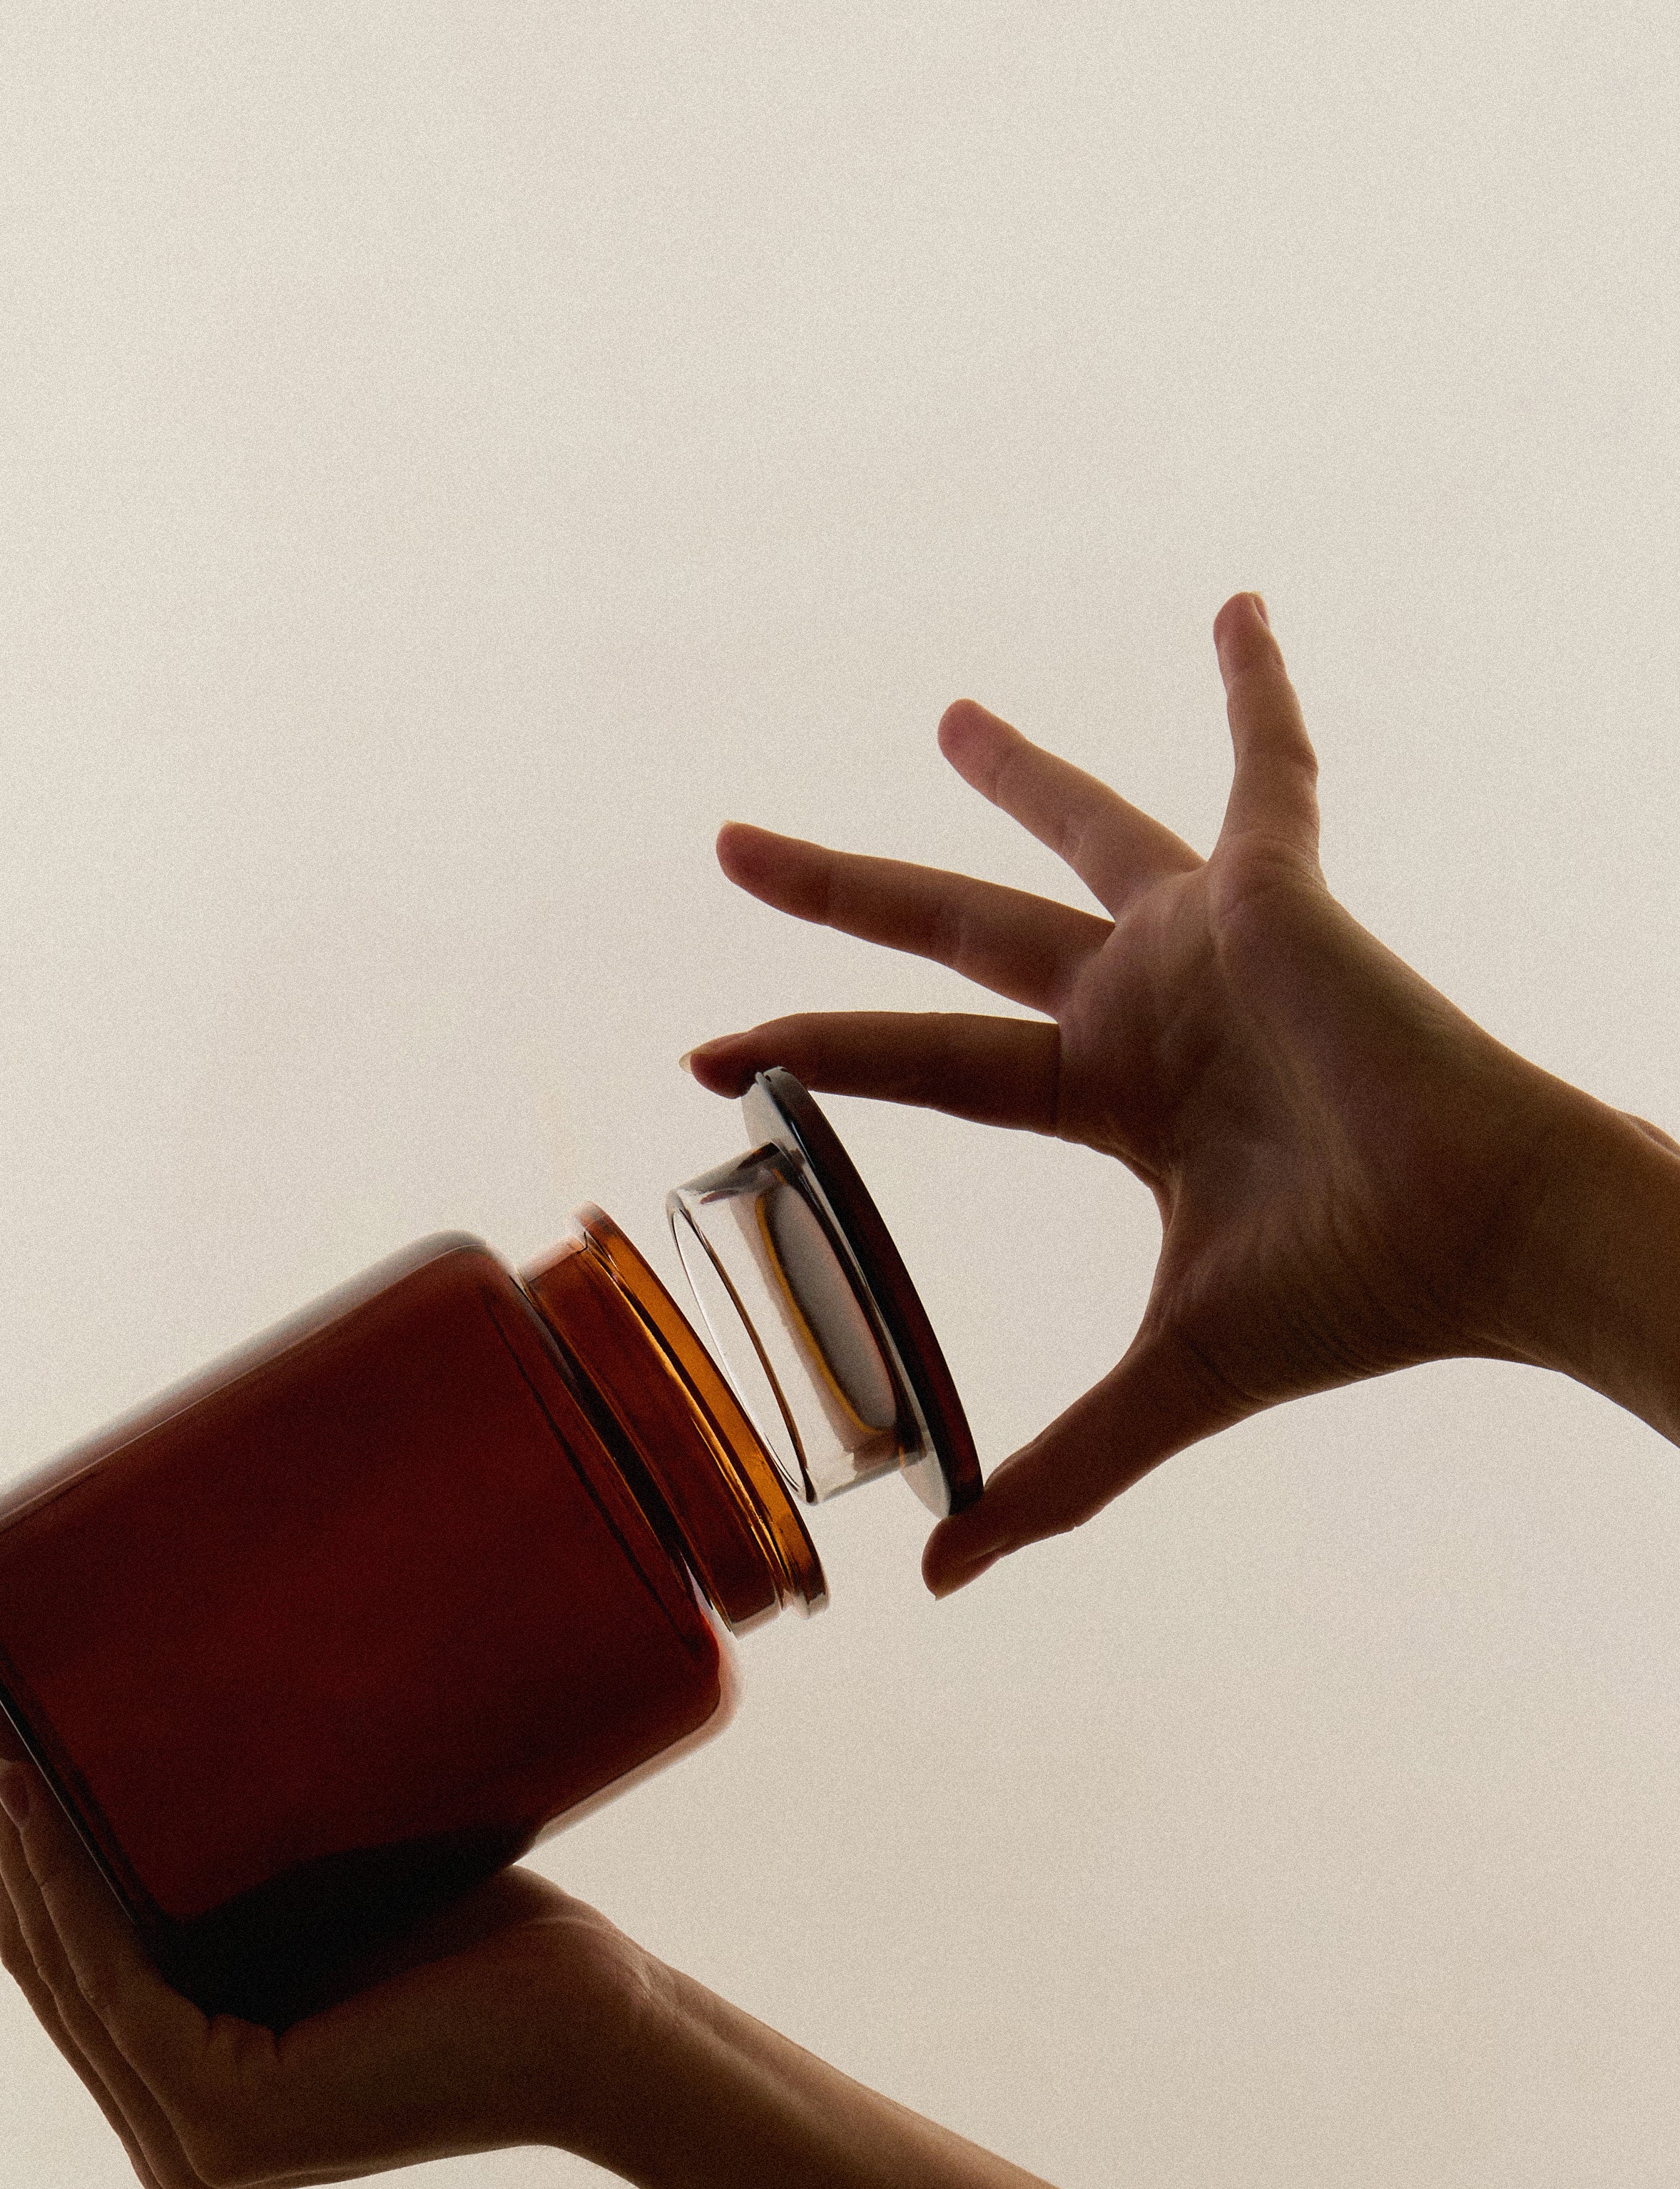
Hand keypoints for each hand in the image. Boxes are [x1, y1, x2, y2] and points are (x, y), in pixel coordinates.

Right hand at [0, 1648, 647, 2188]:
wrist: (606, 2024)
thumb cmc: (504, 1950)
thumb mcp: (333, 1889)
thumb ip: (249, 1854)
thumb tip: (192, 1694)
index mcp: (188, 2089)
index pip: (67, 1949)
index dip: (7, 1822)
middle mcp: (170, 2136)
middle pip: (42, 1944)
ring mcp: (189, 2141)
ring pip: (59, 1953)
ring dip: (2, 1817)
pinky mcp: (221, 2119)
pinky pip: (111, 1976)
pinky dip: (59, 1875)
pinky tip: (28, 1784)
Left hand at [689, 592, 1628, 1593]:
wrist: (1483, 1239)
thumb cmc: (1355, 1298)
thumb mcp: (1172, 1379)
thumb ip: (1058, 1468)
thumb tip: (942, 1580)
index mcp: (1110, 1101)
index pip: (921, 1067)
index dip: (813, 1055)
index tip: (704, 1050)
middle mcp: (1141, 1010)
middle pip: (950, 933)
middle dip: (840, 890)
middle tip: (735, 843)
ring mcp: (1206, 942)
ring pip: (1072, 832)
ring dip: (1009, 774)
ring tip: (946, 719)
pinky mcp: (1276, 890)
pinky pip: (1267, 765)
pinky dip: (1254, 687)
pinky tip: (1232, 608)